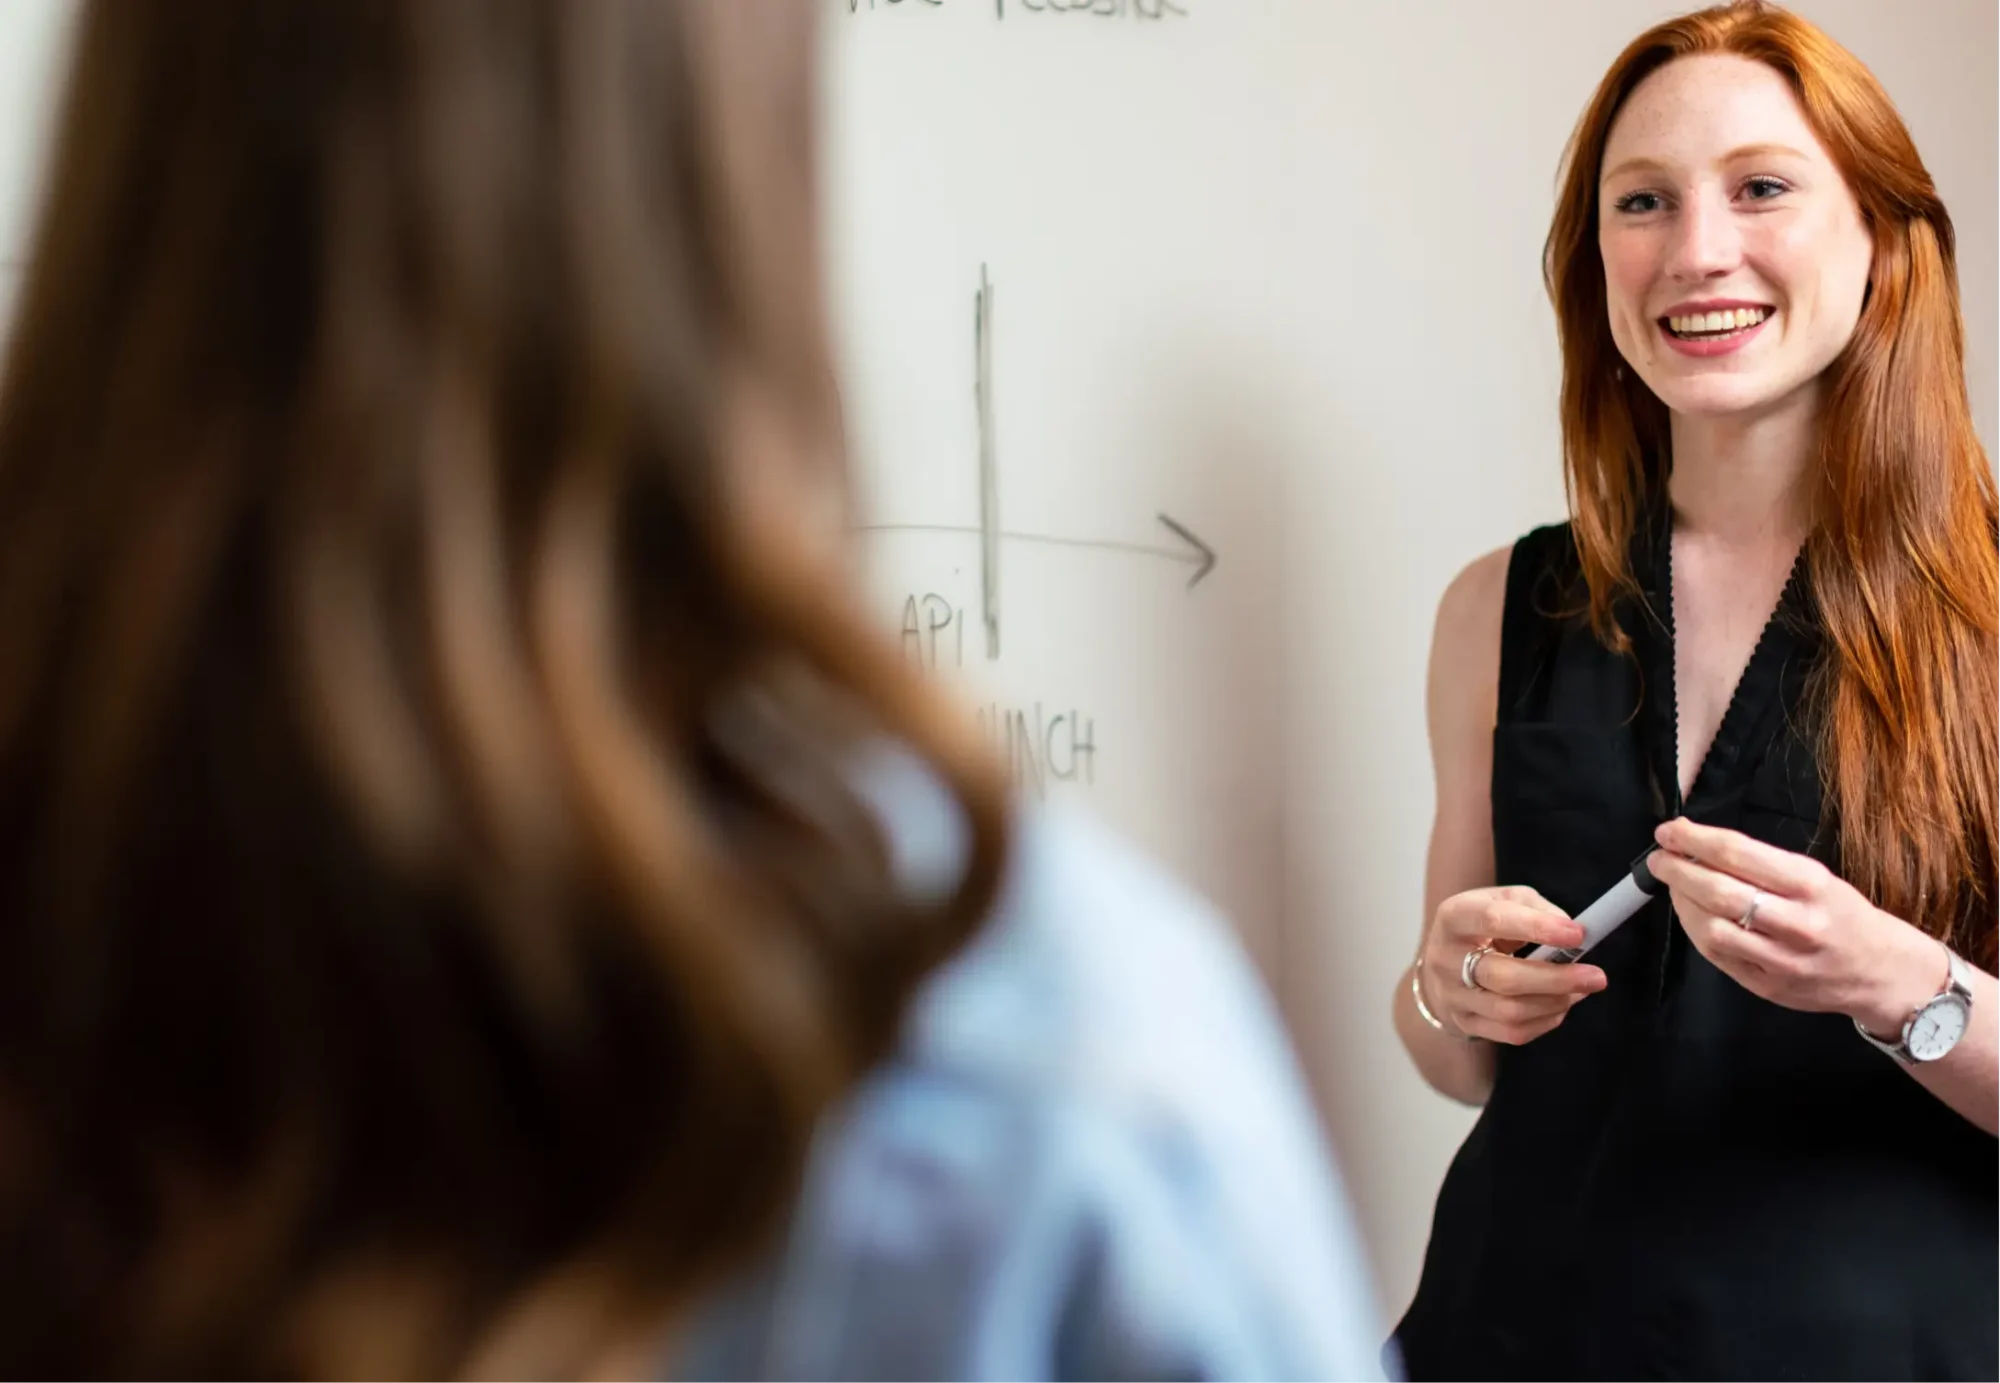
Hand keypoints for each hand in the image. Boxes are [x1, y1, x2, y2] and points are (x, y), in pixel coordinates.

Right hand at [1420, 885, 1607, 1043]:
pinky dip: (1545, 1021)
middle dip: (1556, 979)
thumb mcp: (1504, 899)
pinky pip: (1511, 1032)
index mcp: (1454, 917)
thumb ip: (1537, 908)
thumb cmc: (1483, 924)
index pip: (1493, 920)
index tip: (1578, 934)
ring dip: (1555, 1002)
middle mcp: (1445, 958)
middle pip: (1503, 977)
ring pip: (1509, 1011)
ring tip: (1581, 990)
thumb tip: (1571, 932)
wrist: (1443, 960)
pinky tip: (1560, 1005)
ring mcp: (1452, 995)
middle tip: (1596, 976)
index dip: (1538, 928)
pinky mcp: (1464, 1022)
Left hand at [1649, 818, 1945, 1033]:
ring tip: (1674, 886)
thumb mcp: (1816, 877)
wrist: (1881, 972)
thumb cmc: (1842, 915)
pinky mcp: (1768, 987)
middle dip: (1678, 870)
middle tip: (1660, 859)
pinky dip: (1695, 931)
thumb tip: (1700, 845)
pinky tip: (1691, 914)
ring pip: (1713, 929)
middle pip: (1719, 892)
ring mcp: (1782, 960)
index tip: (1669, 831)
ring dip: (1682, 903)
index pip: (1738, 855)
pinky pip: (1717, 957)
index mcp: (1811, 885)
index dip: (1694, 840)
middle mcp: (1798, 923)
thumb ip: (1762, 864)